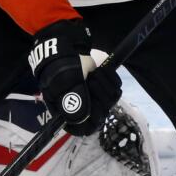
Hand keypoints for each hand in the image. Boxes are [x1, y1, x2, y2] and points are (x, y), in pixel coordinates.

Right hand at [27, 19, 121, 135]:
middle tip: (90, 81)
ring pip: (111, 101)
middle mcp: (82, 109)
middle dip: (99, 95)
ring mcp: (94, 98)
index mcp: (67, 114)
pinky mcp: (104, 86)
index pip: (84, 128)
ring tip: (93, 74)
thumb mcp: (63, 83)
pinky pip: (116, 89)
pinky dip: (110, 78)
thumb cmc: (59, 66)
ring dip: (104, 84)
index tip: (92, 104)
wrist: (65, 46)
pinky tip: (99, 71)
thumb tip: (83, 117)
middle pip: (101, 115)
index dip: (91, 118)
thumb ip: (73, 101)